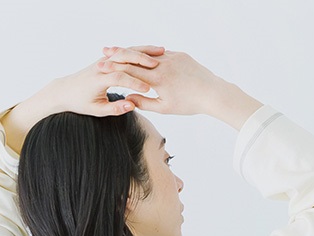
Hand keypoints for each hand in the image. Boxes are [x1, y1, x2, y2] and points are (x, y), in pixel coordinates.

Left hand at [44, 47, 165, 118]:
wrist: (66, 90)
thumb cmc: (80, 103)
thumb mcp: (97, 110)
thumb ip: (115, 108)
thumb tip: (132, 104)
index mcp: (98, 79)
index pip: (119, 77)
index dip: (134, 83)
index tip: (148, 90)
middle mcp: (101, 65)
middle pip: (124, 58)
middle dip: (141, 61)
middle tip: (158, 65)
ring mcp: (105, 58)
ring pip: (126, 51)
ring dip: (144, 51)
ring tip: (161, 51)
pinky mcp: (107, 57)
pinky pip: (125, 51)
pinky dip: (139, 50)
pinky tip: (152, 52)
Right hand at [99, 46, 221, 117]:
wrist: (212, 93)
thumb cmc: (188, 105)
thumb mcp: (164, 107)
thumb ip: (144, 102)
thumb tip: (127, 99)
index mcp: (157, 79)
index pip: (130, 71)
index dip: (115, 68)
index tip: (101, 66)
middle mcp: (163, 64)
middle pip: (136, 58)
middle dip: (119, 54)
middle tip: (105, 50)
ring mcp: (172, 57)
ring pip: (149, 54)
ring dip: (134, 52)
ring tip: (121, 50)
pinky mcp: (181, 54)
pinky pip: (162, 54)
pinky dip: (151, 54)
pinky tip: (142, 54)